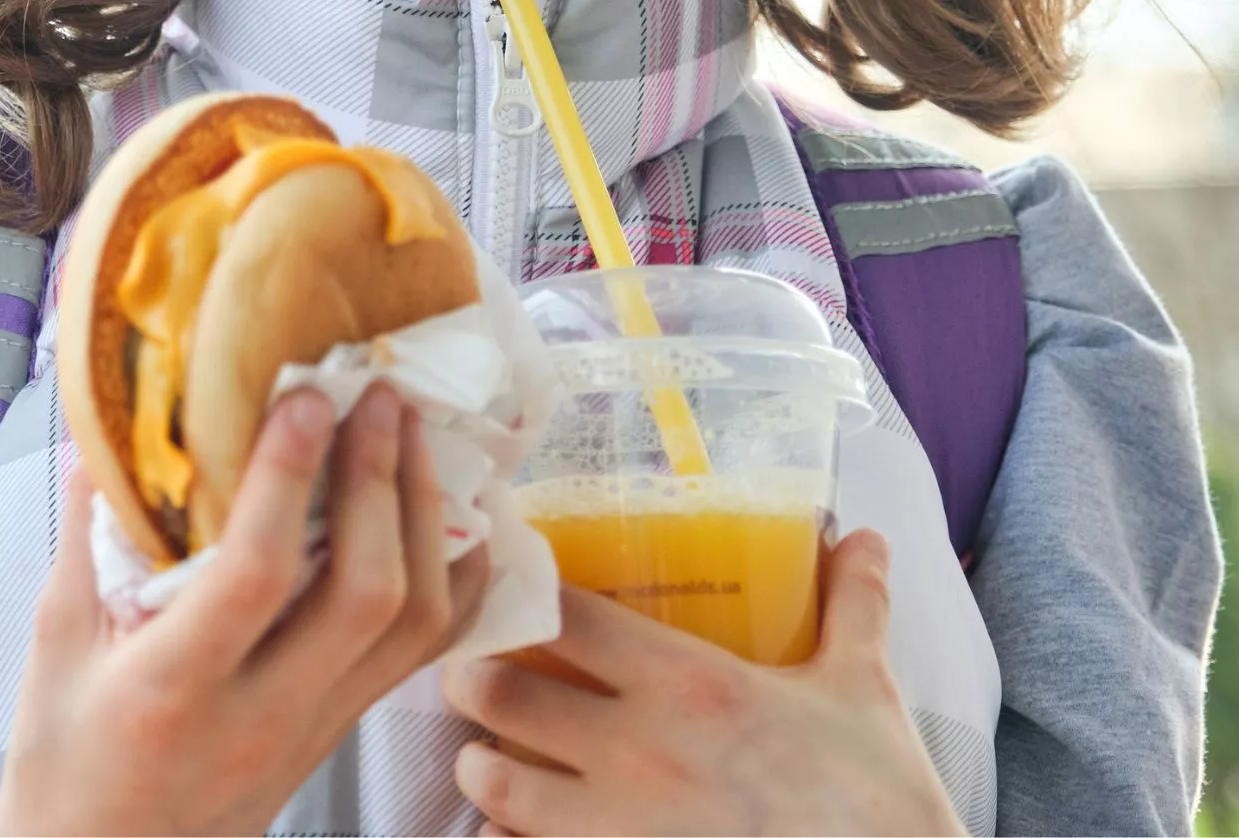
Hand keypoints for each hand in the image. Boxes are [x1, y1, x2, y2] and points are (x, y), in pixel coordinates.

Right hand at [0, 385, 490, 835]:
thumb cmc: (66, 760)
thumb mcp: (52, 648)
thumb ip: (88, 539)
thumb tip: (109, 435)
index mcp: (173, 688)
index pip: (254, 576)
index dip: (288, 481)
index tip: (305, 400)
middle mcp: (263, 713)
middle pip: (366, 595)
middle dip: (383, 480)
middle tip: (378, 396)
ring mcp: (317, 727)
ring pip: (417, 623)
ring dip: (430, 517)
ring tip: (415, 434)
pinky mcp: (345, 730)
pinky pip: (428, 652)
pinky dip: (458, 575)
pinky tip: (456, 514)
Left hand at [440, 530, 962, 836]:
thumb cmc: (875, 798)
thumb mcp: (864, 691)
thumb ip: (853, 607)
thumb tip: (864, 538)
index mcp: (687, 681)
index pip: (561, 613)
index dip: (519, 594)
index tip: (505, 587)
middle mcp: (637, 747)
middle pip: (497, 691)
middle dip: (470, 679)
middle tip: (471, 675)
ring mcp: (618, 823)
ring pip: (493, 783)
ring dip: (480, 766)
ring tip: (485, 758)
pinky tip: (518, 832)